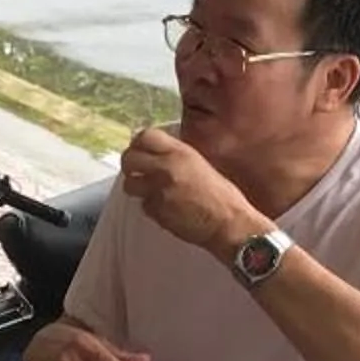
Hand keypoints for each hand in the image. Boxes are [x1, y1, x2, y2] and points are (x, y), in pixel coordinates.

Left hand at [119, 126, 262, 254]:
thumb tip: (158, 155)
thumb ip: (177, 158)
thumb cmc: (223, 196)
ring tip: (148, 190)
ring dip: (136, 187)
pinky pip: (143, 205)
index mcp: (181, 153)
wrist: (229, 224)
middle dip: (130, 165)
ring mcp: (159, 191)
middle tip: (136, 170)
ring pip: (130, 184)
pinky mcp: (157, 212)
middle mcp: (166, 168)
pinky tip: (165, 208)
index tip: (139, 149)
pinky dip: (151, 207)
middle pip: (129, 158)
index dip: (139, 143)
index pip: (146, 136)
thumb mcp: (201, 165)